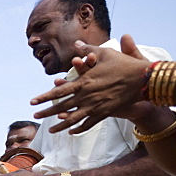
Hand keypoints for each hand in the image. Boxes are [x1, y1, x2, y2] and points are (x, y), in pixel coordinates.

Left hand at [30, 35, 155, 133]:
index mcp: (84, 82)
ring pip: (73, 119)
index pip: (59, 92)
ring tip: (50, 131)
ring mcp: (95, 107)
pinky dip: (79, 128)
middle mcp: (86, 97)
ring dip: (60, 125)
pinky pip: (89, 124)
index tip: (32, 102)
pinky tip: (71, 132)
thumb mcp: (105, 53)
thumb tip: (76, 43)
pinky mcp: (104, 113)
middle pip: (62, 107)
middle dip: (47, 113)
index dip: (44, 97)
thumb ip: (88, 50)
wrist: (143, 79)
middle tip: (35, 117)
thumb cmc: (124, 64)